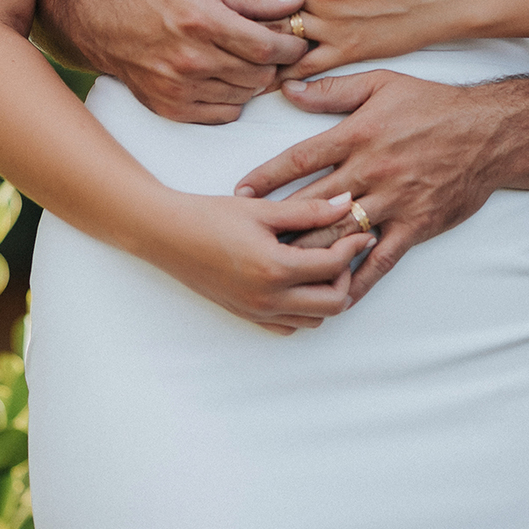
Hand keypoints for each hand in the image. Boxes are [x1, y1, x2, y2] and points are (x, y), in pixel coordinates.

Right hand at [48, 0, 309, 123]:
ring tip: (250, 62)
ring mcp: (179, 88)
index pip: (267, 47)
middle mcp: (191, 58)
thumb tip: (294, 4)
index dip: (292, 47)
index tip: (298, 41)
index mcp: (203, 21)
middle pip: (259, 75)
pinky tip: (227, 79)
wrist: (107, 22)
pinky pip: (224, 114)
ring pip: (245, 96)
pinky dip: (234, 100)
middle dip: (277, 64)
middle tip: (278, 52)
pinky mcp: (171, 108)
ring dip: (256, 82)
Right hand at [146, 187, 375, 333]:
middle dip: (346, 277)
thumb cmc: (211, 215)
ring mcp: (256, 312)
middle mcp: (269, 299)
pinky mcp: (245, 315)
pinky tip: (298, 281)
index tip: (361, 229)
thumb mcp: (263, 209)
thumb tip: (348, 202)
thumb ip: (310, 209)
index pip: (333, 267)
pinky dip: (303, 310)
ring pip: (313, 319)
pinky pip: (288, 326)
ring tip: (322, 264)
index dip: (353, 246)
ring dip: (326, 295)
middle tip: (343, 251)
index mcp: (275, 269)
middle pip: (332, 304)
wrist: (167, 234)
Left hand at [233, 71, 507, 303]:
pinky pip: (380, 259)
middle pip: (312, 203)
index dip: (266, 177)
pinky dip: (356, 279)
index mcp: (358, 134)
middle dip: (277, 223)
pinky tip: (336, 295)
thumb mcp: (382, 84)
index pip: (300, 158)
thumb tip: (290, 89)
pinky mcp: (415, 225)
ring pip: (340, 234)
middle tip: (247, 242)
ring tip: (277, 271)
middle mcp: (370, 170)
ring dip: (308, 253)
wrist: (489, 132)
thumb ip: (334, 90)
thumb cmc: (433, 104)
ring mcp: (393, 201)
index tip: (239, 193)